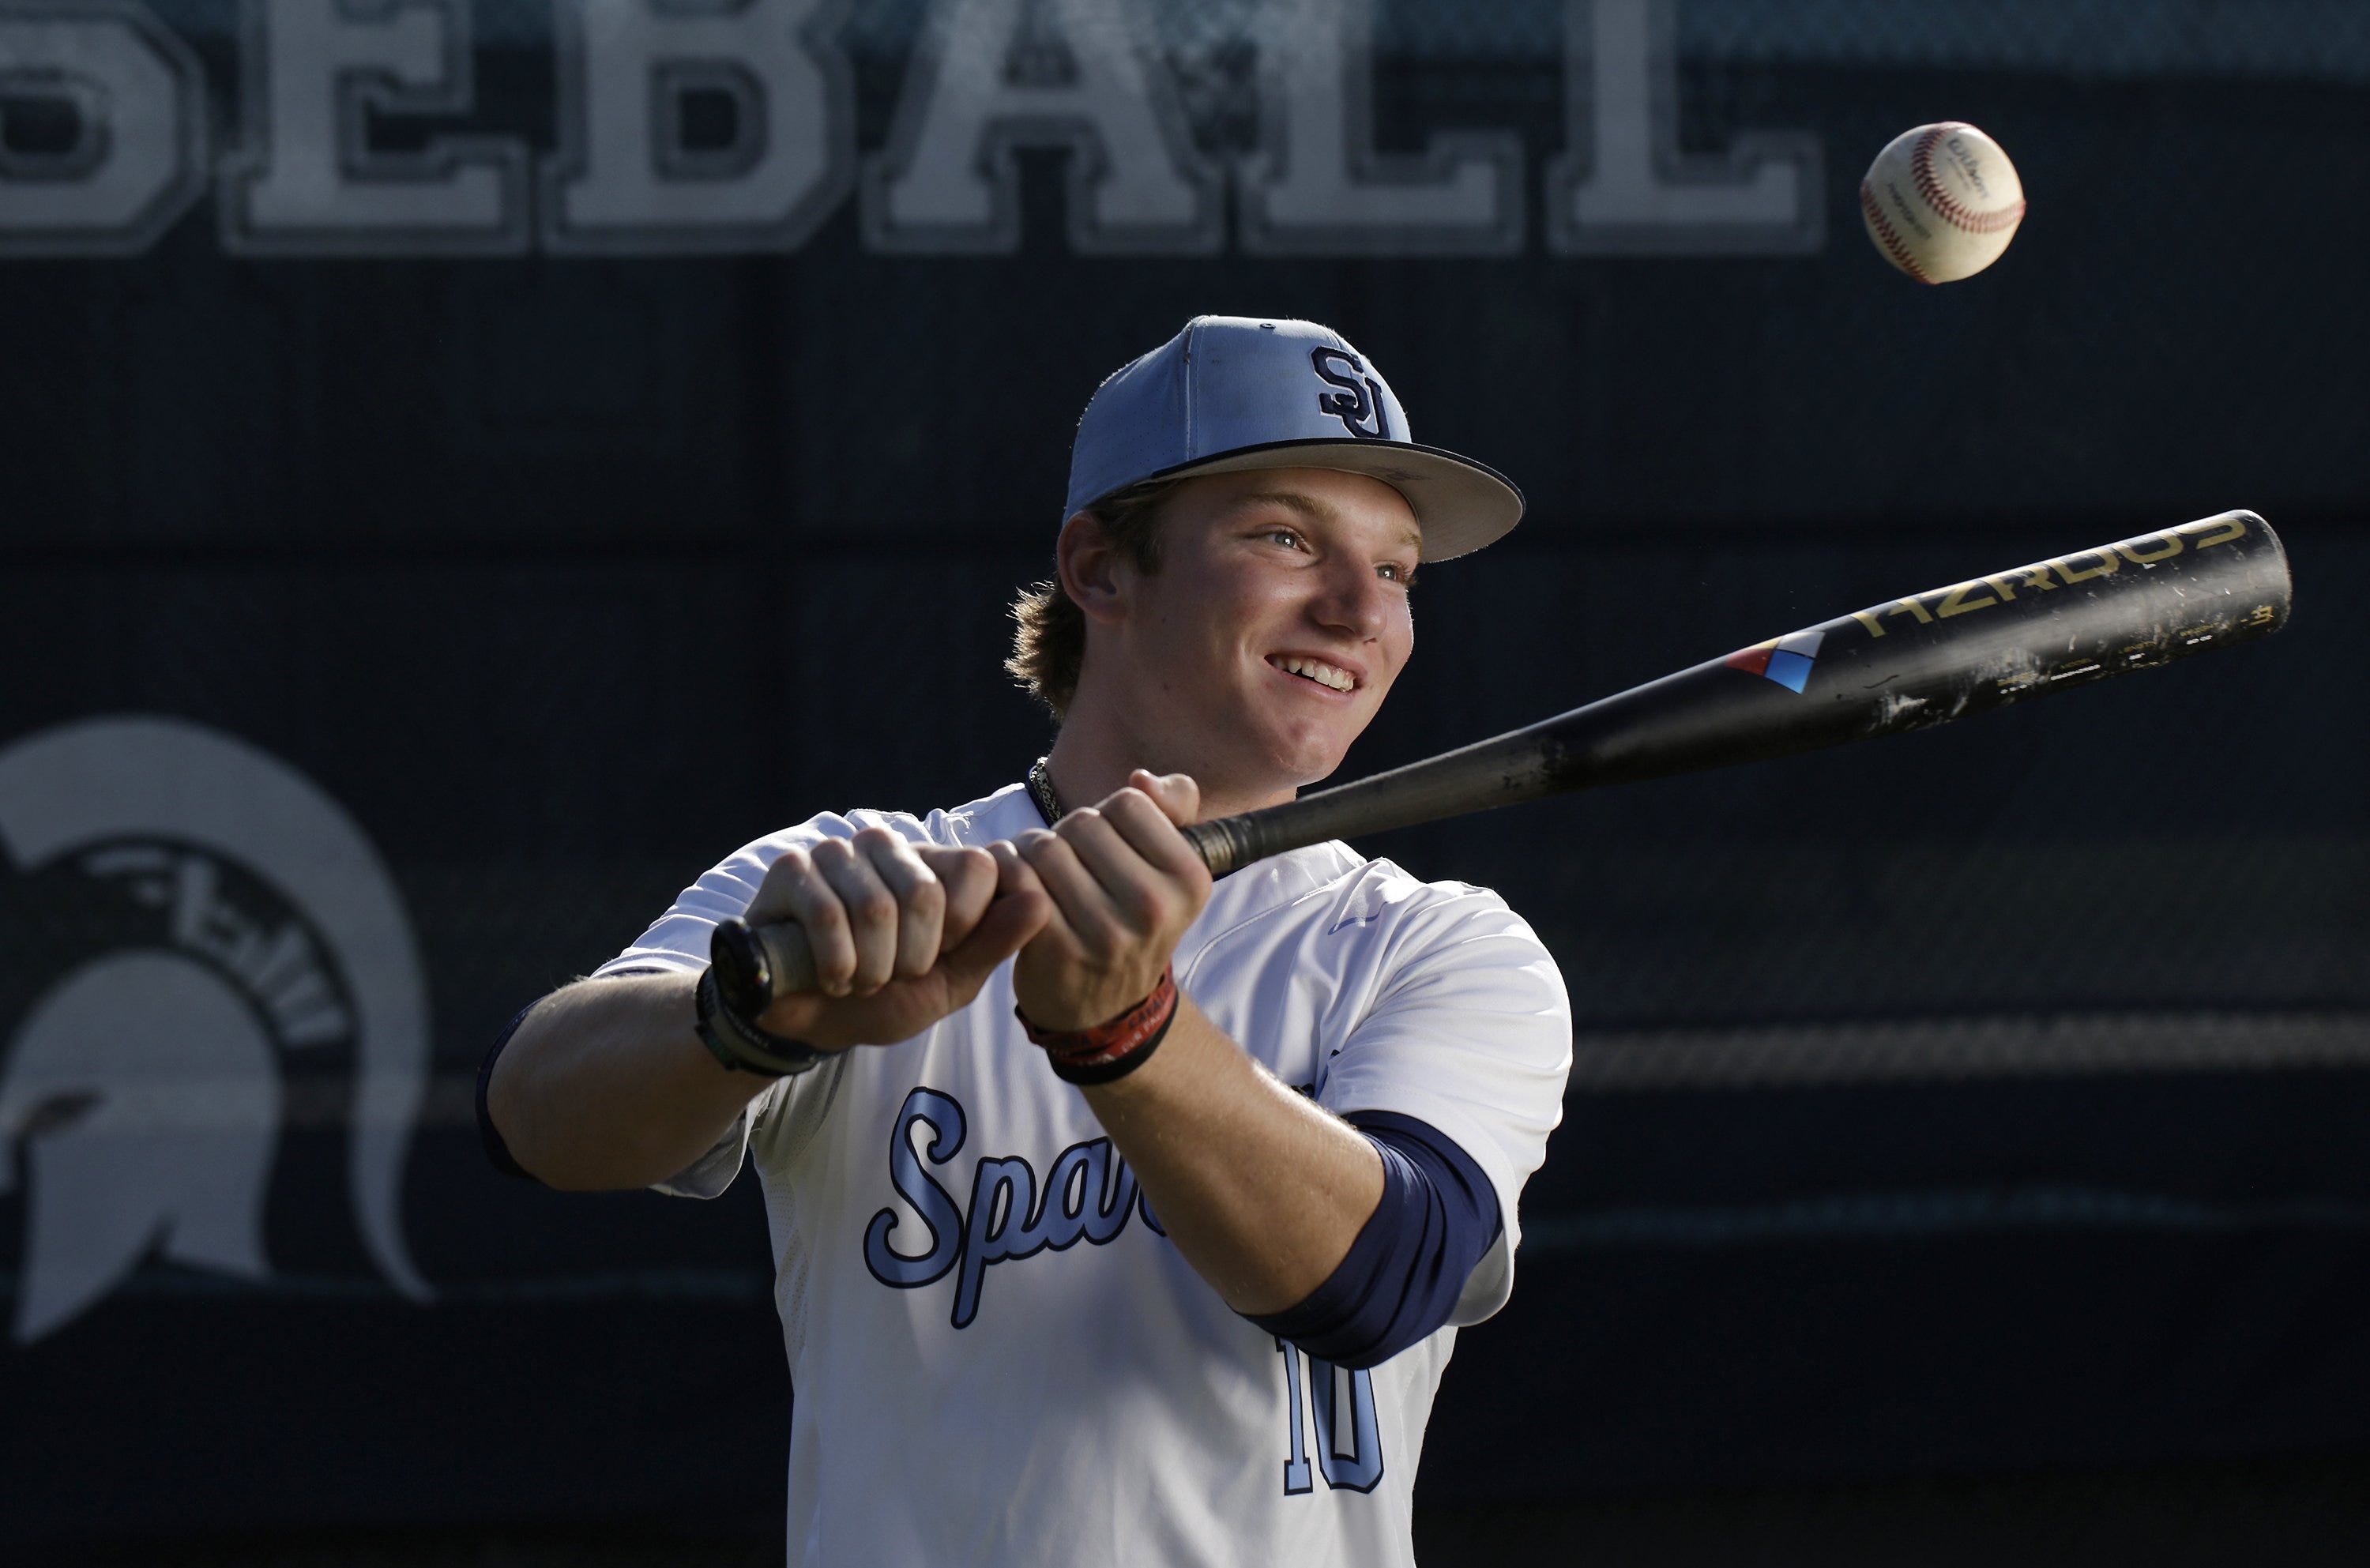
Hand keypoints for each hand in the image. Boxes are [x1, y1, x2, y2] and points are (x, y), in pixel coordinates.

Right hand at [746, 829, 1048, 1050]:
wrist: (816, 1023)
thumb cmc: (887, 997)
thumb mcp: (952, 981)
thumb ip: (996, 943)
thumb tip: (1041, 899)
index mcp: (937, 865)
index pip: (980, 867)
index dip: (965, 928)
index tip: (938, 958)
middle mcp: (890, 847)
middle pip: (926, 894)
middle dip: (911, 959)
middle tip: (890, 976)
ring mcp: (838, 853)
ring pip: (875, 907)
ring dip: (870, 968)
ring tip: (859, 979)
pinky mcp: (792, 869)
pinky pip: (825, 913)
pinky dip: (835, 964)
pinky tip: (829, 977)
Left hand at [996, 772, 1212, 1031]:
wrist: (1106, 1008)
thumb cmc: (1131, 919)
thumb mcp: (1170, 867)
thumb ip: (1172, 806)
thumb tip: (1141, 780)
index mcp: (1190, 879)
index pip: (1128, 803)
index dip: (1107, 819)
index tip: (1104, 850)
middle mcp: (1154, 907)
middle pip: (1082, 822)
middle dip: (1065, 835)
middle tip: (1066, 866)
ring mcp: (1107, 932)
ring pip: (1045, 848)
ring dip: (1030, 853)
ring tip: (1039, 877)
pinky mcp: (1059, 950)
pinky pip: (1017, 880)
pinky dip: (1006, 874)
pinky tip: (1011, 889)